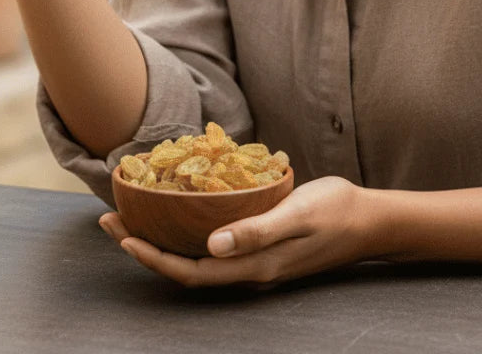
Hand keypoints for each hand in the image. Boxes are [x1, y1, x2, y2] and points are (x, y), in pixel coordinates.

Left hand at [99, 176, 372, 286]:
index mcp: (254, 266)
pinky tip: (181, 211)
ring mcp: (255, 261)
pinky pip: (214, 246)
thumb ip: (256, 231)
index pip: (191, 270)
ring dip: (163, 240)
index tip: (122, 235)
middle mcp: (249, 269)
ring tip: (134, 216)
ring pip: (198, 258)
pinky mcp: (261, 248)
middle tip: (112, 219)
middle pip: (186, 268)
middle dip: (145, 247)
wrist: (369, 220)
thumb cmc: (335, 210)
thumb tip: (212, 245)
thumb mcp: (296, 213)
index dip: (153, 258)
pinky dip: (188, 232)